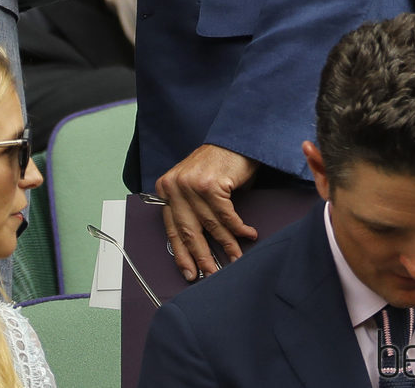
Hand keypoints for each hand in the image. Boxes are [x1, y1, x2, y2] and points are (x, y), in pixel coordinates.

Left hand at [156, 144, 258, 280]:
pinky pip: (226, 216)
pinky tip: (249, 234)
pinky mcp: (210, 184)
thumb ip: (190, 209)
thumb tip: (197, 248)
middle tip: (212, 274)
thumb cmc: (216, 164)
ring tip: (236, 259)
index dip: (181, 254)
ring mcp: (191, 184)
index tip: (190, 273)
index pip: (172, 228)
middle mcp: (175, 185)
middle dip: (202, 257)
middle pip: (189, 231)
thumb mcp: (194, 186)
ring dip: (226, 246)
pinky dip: (239, 229)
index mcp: (166, 188)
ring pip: (210, 226)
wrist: (234, 140)